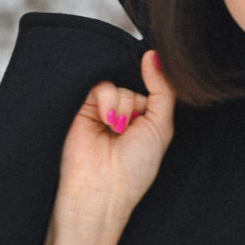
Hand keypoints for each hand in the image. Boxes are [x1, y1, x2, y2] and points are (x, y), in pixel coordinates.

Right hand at [56, 49, 175, 224]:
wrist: (101, 189)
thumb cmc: (135, 168)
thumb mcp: (161, 127)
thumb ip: (163, 90)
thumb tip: (153, 56)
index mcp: (145, 119)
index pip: (153, 88)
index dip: (153, 93)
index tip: (151, 108)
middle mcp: (124, 113)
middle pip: (135, 84)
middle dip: (137, 104)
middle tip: (130, 128)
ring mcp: (103, 110)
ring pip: (119, 85)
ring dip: (123, 106)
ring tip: (116, 129)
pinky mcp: (82, 107)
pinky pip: (100, 86)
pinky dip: (107, 100)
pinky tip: (105, 121)